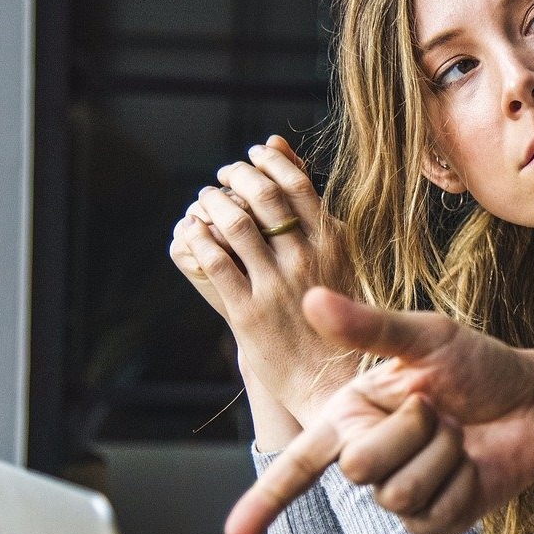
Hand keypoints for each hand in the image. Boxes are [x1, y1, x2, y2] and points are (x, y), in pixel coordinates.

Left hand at [169, 136, 359, 428]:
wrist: (333, 379)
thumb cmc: (339, 317)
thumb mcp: (340, 260)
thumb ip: (318, 215)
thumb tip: (292, 162)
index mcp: (334, 244)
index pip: (297, 183)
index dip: (269, 162)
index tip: (254, 154)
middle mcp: (307, 260)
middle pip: (263, 196)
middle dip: (237, 175)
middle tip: (224, 174)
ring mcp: (277, 286)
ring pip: (235, 225)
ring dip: (213, 203)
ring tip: (205, 198)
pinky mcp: (248, 313)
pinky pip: (215, 263)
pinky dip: (199, 239)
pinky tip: (193, 231)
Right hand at [225, 288, 533, 533]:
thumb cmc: (479, 366)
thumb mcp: (427, 337)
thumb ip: (370, 326)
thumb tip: (311, 299)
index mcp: (351, 416)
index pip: (299, 463)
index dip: (265, 500)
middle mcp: (368, 456)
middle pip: (358, 467)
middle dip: (409, 430)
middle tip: (438, 409)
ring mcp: (400, 494)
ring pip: (398, 493)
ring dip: (442, 455)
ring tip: (458, 434)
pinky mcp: (435, 520)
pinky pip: (433, 514)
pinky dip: (462, 483)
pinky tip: (473, 464)